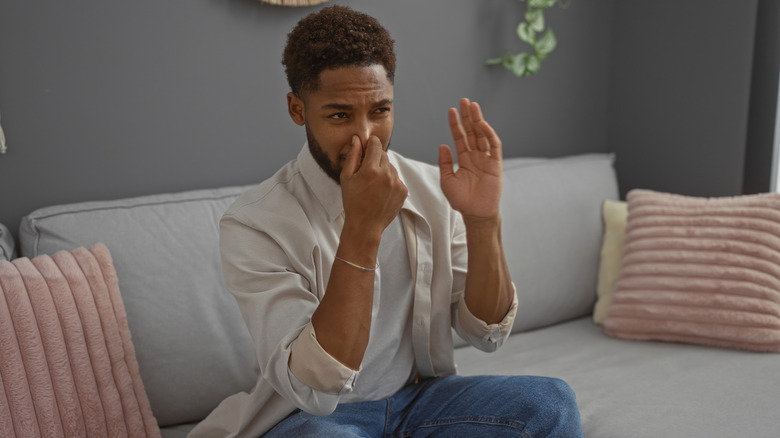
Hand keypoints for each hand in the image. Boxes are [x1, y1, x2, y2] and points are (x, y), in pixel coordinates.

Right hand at [340, 135, 407, 236]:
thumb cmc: (353, 202)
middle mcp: (386, 175)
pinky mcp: (403, 191)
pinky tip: (381, 192)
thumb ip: (353, 156)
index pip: (375, 144)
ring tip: (373, 185)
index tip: (367, 148)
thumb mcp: (347, 178)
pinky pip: (397, 178)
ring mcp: (397, 183)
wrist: (365, 225)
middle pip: (383, 155)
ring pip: (391, 167)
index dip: (370, 144)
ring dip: (383, 171)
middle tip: (367, 172)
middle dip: (375, 159)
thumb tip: (357, 139)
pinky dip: (390, 181)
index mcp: (371, 170)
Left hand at [438, 98, 502, 221]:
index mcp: (464, 159)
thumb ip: (444, 163)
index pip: (460, 137)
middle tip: (464, 101)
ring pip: (482, 135)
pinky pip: (493, 146)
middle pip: (472, 132)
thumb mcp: (447, 180)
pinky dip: (489, 135)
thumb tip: (442, 145)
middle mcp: (476, 156)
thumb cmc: (462, 200)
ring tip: (473, 106)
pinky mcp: (496, 164)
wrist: (475, 213)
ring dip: (478, 120)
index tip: (451, 110)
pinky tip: (482, 124)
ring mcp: (486, 159)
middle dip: (468, 116)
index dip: (456, 124)